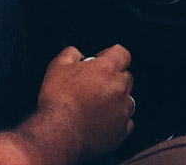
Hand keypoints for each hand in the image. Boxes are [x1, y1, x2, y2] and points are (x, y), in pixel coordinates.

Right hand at [37, 45, 133, 161]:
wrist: (58, 133)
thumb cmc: (58, 99)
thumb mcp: (58, 65)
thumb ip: (72, 53)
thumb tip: (80, 55)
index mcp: (107, 69)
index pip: (123, 53)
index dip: (111, 55)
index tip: (100, 61)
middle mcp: (119, 88)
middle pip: (126, 76)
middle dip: (113, 78)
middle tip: (94, 85)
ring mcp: (122, 111)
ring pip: (128, 99)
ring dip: (117, 99)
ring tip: (98, 105)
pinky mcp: (121, 131)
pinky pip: (126, 122)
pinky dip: (117, 120)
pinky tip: (101, 120)